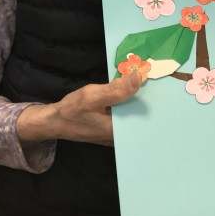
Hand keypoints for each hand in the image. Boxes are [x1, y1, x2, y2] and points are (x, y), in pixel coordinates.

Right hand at [16, 72, 141, 146]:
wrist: (54, 122)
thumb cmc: (72, 111)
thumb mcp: (93, 96)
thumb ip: (116, 90)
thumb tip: (138, 78)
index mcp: (118, 131)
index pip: (143, 116)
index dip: (152, 101)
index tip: (160, 84)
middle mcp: (120, 136)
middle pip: (139, 116)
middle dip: (145, 98)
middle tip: (153, 79)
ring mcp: (114, 134)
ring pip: (131, 115)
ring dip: (135, 100)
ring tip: (144, 82)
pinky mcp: (110, 129)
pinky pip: (123, 116)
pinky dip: (126, 105)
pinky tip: (128, 91)